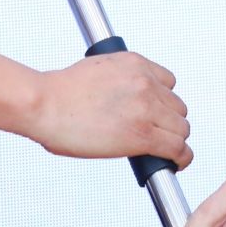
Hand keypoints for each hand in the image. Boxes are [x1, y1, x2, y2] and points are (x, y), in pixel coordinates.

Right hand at [26, 52, 192, 168]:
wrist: (44, 104)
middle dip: (168, 123)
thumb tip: (124, 104)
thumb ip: (120, 82)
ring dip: (173, 141)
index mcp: (135, 63)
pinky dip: (181, 158)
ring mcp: (146, 107)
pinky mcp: (143, 134)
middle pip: (178, 108)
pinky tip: (176, 164)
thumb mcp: (98, 70)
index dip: (162, 103)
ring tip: (162, 152)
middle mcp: (145, 81)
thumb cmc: (59, 93)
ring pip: (181, 129)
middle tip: (154, 137)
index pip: (169, 83)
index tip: (154, 115)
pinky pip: (178, 148)